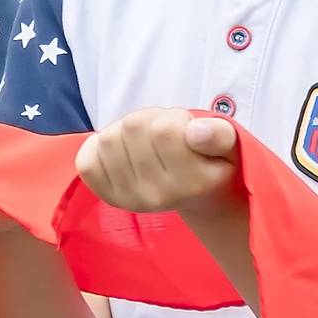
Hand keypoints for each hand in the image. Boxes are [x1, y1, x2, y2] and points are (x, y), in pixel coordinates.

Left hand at [77, 109, 237, 215]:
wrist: (197, 193)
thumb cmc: (211, 158)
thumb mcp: (229, 142)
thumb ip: (219, 134)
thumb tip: (195, 133)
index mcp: (193, 183)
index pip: (164, 130)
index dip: (174, 118)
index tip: (188, 130)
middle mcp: (160, 198)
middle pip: (133, 127)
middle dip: (150, 119)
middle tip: (166, 134)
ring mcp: (132, 200)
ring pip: (109, 139)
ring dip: (126, 130)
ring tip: (147, 141)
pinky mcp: (110, 198)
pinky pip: (87, 161)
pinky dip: (98, 147)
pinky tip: (123, 151)